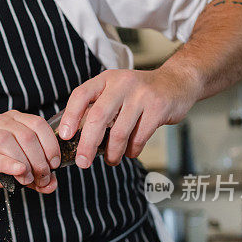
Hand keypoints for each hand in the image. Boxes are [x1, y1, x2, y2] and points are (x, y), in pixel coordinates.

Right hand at [0, 110, 60, 193]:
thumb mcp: (17, 170)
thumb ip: (36, 176)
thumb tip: (53, 185)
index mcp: (13, 119)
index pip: (38, 124)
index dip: (51, 145)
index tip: (55, 164)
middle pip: (28, 135)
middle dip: (40, 160)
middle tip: (43, 178)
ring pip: (11, 141)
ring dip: (26, 163)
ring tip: (28, 179)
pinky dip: (9, 163)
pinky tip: (19, 171)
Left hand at [57, 66, 201, 166]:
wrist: (176, 81)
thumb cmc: (139, 92)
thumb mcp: (115, 89)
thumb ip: (97, 106)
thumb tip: (73, 137)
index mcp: (106, 79)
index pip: (81, 95)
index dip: (70, 117)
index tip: (64, 136)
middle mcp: (122, 84)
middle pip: (98, 117)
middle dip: (87, 144)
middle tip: (82, 162)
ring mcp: (141, 95)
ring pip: (119, 132)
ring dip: (112, 153)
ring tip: (110, 160)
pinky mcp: (158, 108)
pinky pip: (139, 137)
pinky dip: (131, 150)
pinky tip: (129, 152)